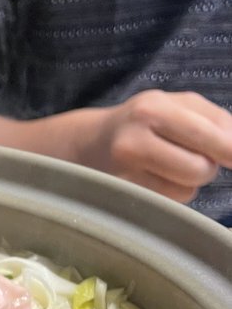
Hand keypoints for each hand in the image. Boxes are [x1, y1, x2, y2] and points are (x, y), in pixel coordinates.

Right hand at [78, 90, 231, 202]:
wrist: (90, 143)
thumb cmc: (145, 121)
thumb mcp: (178, 105)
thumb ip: (216, 121)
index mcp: (154, 108)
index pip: (208, 136)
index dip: (231, 151)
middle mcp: (135, 139)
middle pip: (200, 169)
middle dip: (208, 167)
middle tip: (196, 158)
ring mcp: (125, 172)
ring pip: (186, 190)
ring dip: (189, 182)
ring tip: (170, 166)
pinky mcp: (123, 195)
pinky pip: (170, 202)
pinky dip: (172, 192)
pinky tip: (155, 178)